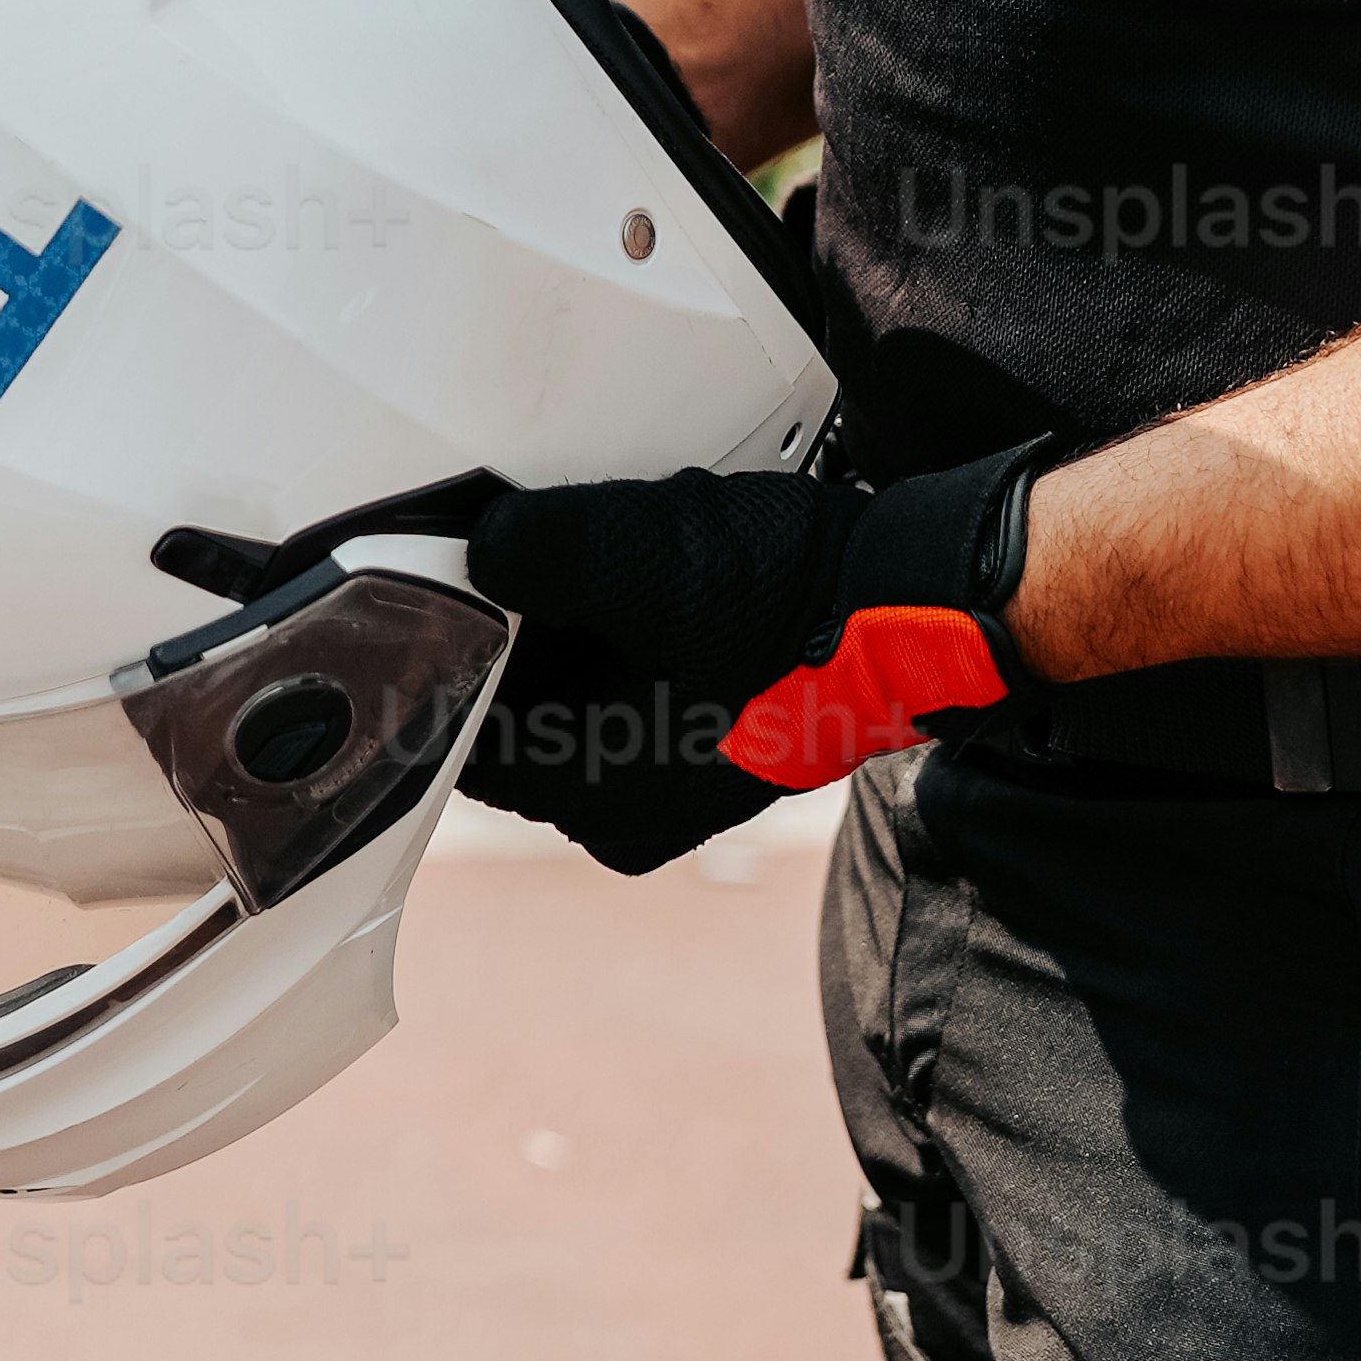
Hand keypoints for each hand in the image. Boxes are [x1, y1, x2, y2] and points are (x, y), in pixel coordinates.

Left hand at [456, 441, 1049, 860]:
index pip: (457, 727)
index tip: (445, 572)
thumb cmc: (791, 600)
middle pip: (515, 714)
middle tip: (537, 546)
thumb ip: (531, 552)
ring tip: (607, 555)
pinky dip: (621, 641)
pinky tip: (654, 579)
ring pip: (570, 702)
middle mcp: (624, 814)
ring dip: (569, 629)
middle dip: (516, 628)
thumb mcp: (641, 555)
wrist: (917, 603)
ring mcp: (672, 790)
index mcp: (591, 794)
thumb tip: (476, 550)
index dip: (443, 640)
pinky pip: (627, 698)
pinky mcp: (709, 751)